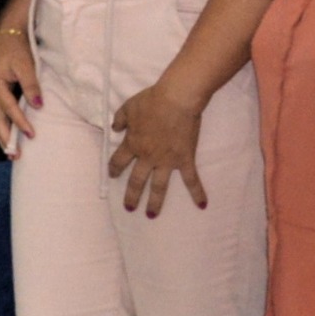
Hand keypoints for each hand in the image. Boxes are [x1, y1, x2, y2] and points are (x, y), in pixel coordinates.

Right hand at [0, 28, 39, 153]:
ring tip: (11, 151)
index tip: (32, 136)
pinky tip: (10, 134)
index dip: (21, 123)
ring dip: (3, 135)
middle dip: (5, 139)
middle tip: (14, 156)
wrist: (7, 32)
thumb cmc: (16, 47)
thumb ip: (32, 86)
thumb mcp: (26, 65)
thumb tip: (39, 106)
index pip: (9, 109)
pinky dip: (3, 125)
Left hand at [105, 78, 212, 215]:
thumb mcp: (128, 106)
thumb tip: (114, 128)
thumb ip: (119, 119)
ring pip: (159, 186)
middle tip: (129, 207)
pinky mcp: (184, 159)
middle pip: (136, 180)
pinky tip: (201, 205)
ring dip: (155, 202)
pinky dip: (197, 192)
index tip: (113, 175)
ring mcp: (167, 161)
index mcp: (133, 143)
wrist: (176, 99)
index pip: (118, 160)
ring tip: (151, 215)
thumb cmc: (152, 101)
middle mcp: (147, 156)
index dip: (114, 169)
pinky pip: (191, 179)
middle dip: (132, 195)